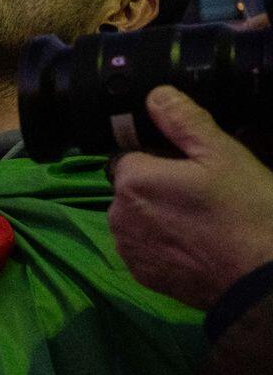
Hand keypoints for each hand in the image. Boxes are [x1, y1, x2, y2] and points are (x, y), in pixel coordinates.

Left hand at [110, 86, 272, 308]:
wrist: (261, 279)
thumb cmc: (246, 210)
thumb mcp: (223, 154)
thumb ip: (184, 121)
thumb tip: (155, 95)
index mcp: (132, 180)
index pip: (131, 156)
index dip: (160, 159)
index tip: (192, 169)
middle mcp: (117, 215)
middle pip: (132, 189)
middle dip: (159, 188)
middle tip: (204, 196)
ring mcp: (128, 248)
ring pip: (136, 219)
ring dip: (158, 216)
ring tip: (203, 223)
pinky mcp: (141, 275)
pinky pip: (145, 248)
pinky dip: (163, 244)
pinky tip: (196, 246)